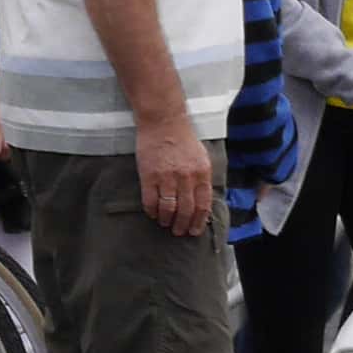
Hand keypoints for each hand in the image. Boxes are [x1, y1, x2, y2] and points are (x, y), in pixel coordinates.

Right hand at [136, 118, 215, 235]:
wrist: (164, 121)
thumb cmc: (183, 139)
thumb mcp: (202, 158)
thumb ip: (202, 179)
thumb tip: (202, 202)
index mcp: (202, 173)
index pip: (203, 205)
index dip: (198, 221)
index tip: (194, 231)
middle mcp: (186, 177)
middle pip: (186, 210)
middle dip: (182, 225)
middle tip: (178, 231)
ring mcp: (167, 177)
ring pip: (168, 208)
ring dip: (166, 220)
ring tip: (165, 224)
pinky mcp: (149, 175)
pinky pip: (150, 200)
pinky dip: (151, 210)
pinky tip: (152, 213)